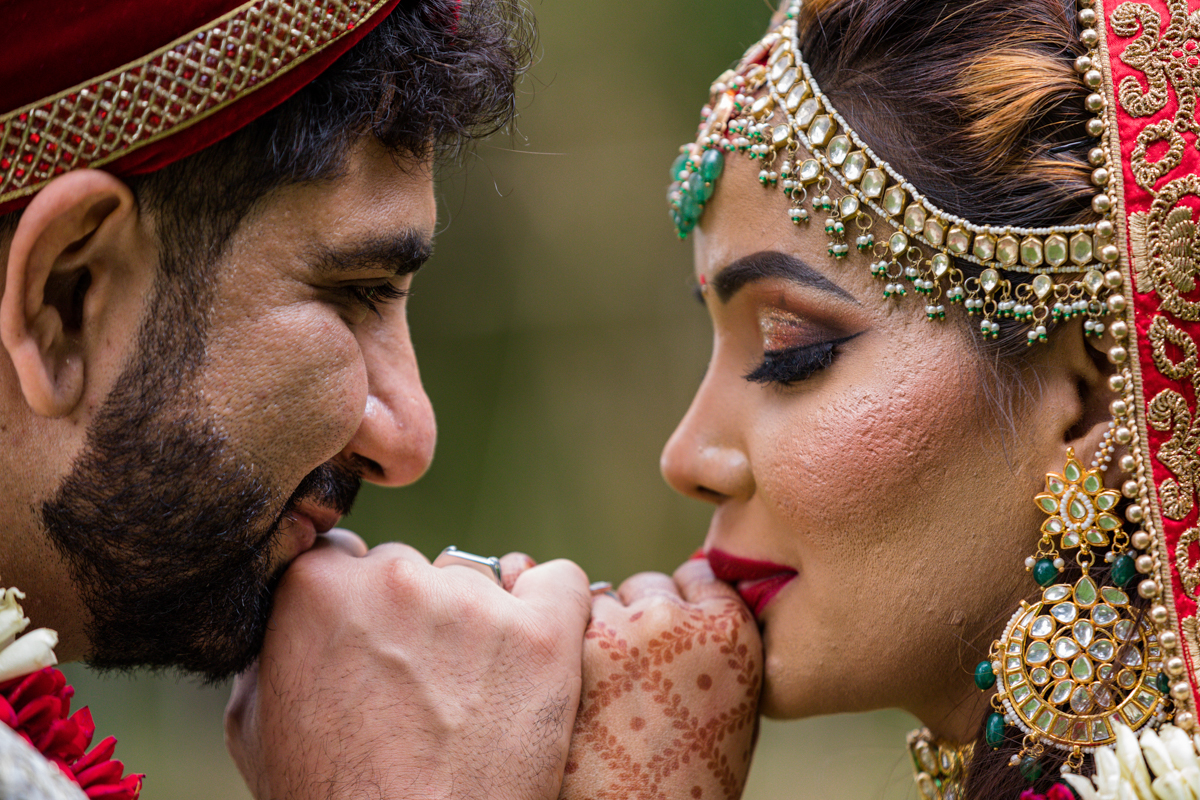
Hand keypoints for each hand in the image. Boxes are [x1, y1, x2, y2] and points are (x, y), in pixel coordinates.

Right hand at [225, 531, 591, 799]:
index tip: (374, 643)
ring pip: (481, 581)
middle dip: (417, 615)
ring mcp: (472, 604)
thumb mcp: (256, 723)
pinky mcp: (541, 634)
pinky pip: (561, 584)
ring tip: (475, 693)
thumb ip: (272, 645)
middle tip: (423, 683)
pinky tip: (538, 648)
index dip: (361, 604)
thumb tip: (289, 614)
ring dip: (478, 621)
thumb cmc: (328, 799)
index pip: (348, 557)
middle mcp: (394, 580)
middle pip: (414, 570)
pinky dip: (554, 607)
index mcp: (316, 588)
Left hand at [559, 559, 761, 799]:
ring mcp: (617, 630)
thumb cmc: (685, 782)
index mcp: (730, 632)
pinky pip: (564, 625)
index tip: (674, 641)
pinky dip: (564, 650)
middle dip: (638, 620)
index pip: (697, 578)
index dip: (683, 607)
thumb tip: (683, 602)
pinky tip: (578, 696)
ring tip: (607, 698)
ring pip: (599, 602)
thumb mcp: (731, 708)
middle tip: (637, 680)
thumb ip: (713, 646)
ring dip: (598, 634)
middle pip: (646, 587)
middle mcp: (674, 619)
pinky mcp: (567, 650)